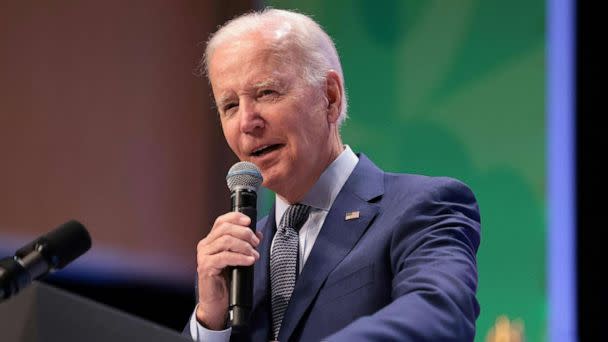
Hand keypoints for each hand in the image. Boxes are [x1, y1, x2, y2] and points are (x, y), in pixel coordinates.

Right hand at [195, 212, 261, 329]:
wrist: (216, 302)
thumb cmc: (226, 280)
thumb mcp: (237, 258)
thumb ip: (244, 244)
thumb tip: (257, 233)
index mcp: (211, 240)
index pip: (221, 221)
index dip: (236, 218)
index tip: (249, 221)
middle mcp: (205, 245)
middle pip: (225, 228)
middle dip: (244, 233)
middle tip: (256, 242)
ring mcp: (204, 255)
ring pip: (226, 240)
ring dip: (244, 246)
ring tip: (254, 254)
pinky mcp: (206, 266)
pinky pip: (225, 257)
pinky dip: (240, 257)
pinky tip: (249, 261)